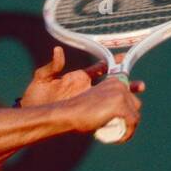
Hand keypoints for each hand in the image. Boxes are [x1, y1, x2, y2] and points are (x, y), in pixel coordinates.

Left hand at [20, 45, 144, 109]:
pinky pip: (102, 117)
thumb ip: (51, 67)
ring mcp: (86, 102)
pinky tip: (123, 118)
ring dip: (124, 102)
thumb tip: (58, 51)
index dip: (112, 64)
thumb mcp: (41, 80)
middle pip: (111, 86)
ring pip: (111, 102)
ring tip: (137, 103)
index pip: (99, 69)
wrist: (30, 115)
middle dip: (126, 86)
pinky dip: (113, 117)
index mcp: (77, 78)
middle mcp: (85, 90)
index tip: (123, 59)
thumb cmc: (34, 97)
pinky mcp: (83, 115)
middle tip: (140, 86)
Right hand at [72, 74, 142, 141]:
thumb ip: (107, 106)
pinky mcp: (120, 105)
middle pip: (135, 106)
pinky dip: (128, 133)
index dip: (129, 111)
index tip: (127, 124)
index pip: (130, 96)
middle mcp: (120, 85)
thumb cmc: (78, 113)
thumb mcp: (96, 105)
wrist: (69, 114)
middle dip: (128, 120)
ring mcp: (121, 94)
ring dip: (128, 129)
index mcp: (115, 82)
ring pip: (135, 115)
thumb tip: (120, 119)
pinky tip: (120, 139)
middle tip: (116, 131)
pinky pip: (132, 122)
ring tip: (117, 136)